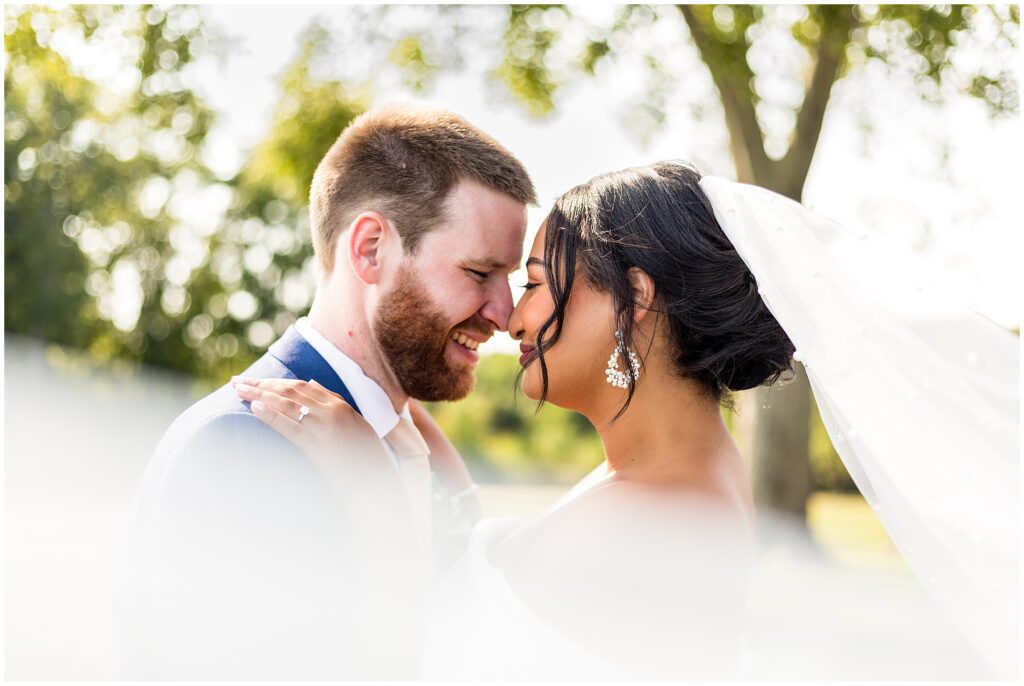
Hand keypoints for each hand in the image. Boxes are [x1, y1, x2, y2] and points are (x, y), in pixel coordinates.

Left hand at [231, 376, 399, 496]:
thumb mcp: (357, 429)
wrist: (378, 484)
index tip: (258, 380)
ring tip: (238, 390)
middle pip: (292, 389)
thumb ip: (337, 410)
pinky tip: (254, 408)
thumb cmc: (367, 460)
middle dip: (262, 383)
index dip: (278, 381)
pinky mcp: (319, 446)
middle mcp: (335, 411)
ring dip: (259, 394)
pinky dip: (271, 416)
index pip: (304, 385)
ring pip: (287, 402)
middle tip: (239, 382)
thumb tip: (312, 386)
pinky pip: (291, 427)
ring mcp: (327, 427)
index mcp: (343, 406)